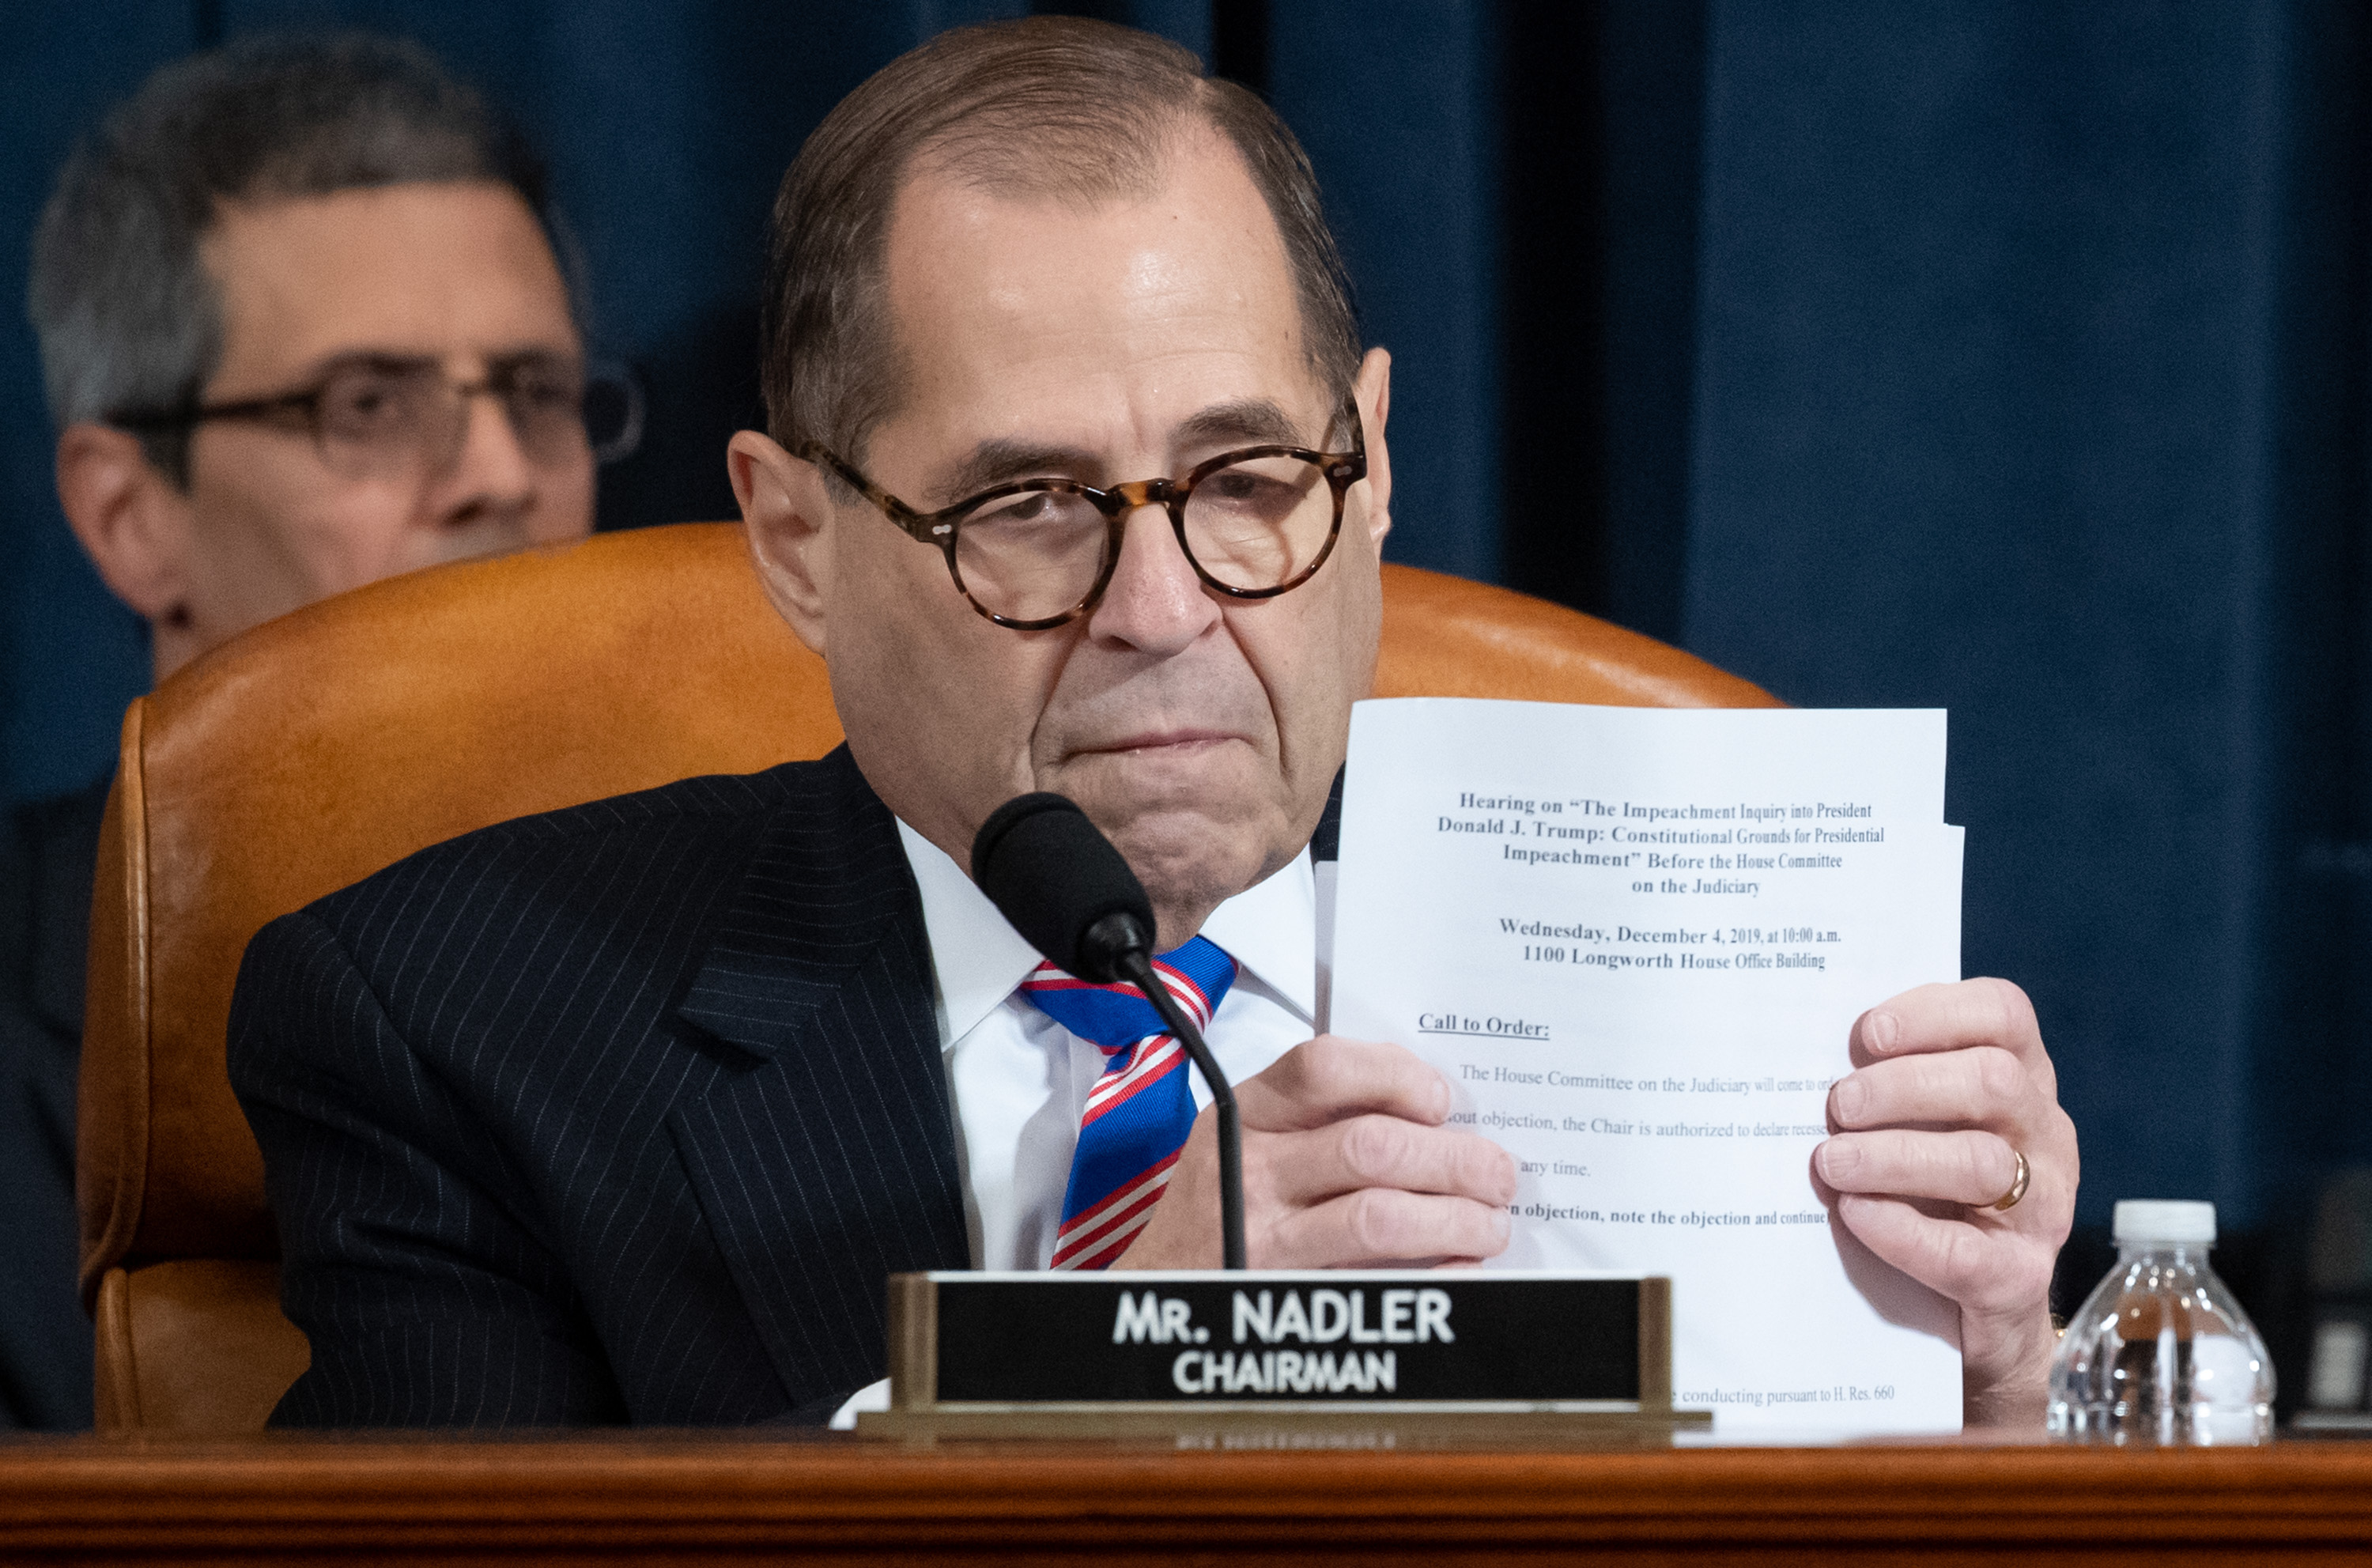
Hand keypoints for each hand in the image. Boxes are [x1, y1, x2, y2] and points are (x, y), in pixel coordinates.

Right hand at [1115, 1036, 1517, 1268]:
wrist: (1156, 1292)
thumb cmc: (1222, 1206)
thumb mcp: (1248, 1139)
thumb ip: (1320, 1115)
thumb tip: (1434, 1113)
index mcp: (1245, 1116)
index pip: (1321, 1068)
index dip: (1396, 1076)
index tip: (1440, 1100)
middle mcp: (1249, 1172)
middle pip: (1370, 1147)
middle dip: (1454, 1159)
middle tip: (1497, 1173)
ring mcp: (1264, 1241)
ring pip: (1379, 1219)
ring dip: (1456, 1219)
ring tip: (1490, 1223)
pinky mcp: (1286, 1299)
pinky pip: (1379, 1286)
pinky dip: (1438, 1275)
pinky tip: (1463, 1268)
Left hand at [1813, 978, 2077, 1427]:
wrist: (1969, 1310)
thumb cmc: (1931, 1191)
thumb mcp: (1920, 1124)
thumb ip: (1889, 1081)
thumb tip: (1810, 1052)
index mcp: (2023, 1078)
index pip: (2002, 1016)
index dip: (1934, 1013)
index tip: (1867, 1034)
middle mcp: (2044, 1135)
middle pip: (1992, 1081)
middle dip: (1904, 1086)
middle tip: (1839, 1105)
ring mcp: (2042, 1208)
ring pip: (1980, 1163)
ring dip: (1893, 1156)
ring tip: (1832, 1163)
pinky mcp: (2018, 1276)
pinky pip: (1963, 1250)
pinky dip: (1901, 1229)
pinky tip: (1855, 1214)